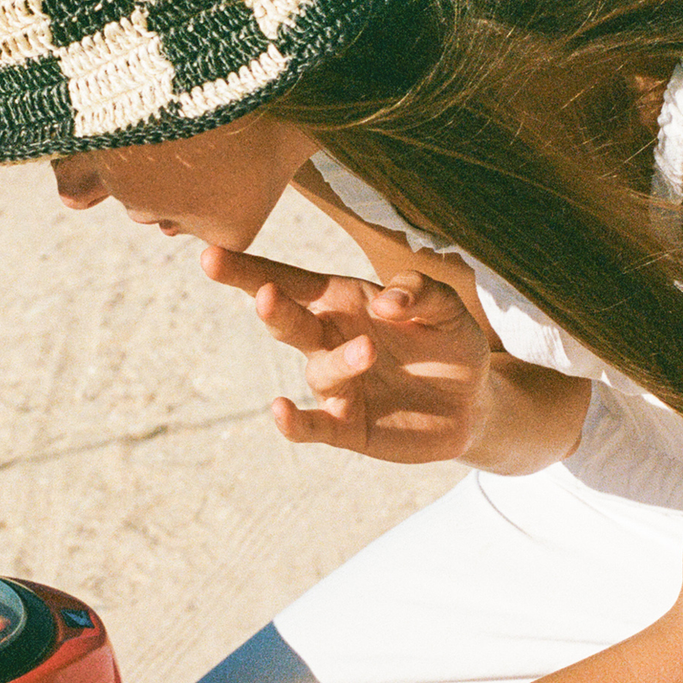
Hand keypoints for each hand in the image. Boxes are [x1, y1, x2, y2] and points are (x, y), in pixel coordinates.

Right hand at [202, 247, 491, 462]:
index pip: (287, 279)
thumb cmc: (449, 342)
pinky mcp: (349, 427)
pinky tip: (279, 411)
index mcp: (342, 300)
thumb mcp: (446, 307)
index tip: (209, 255)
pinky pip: (315, 427)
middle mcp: (329, 339)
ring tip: (367, 351)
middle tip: (266, 295)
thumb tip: (387, 303)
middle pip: (288, 320)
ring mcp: (337, 385)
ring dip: (340, 361)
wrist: (473, 402)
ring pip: (320, 370)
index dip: (247, 270)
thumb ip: (420, 292)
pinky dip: (294, 424)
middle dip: (272, 308)